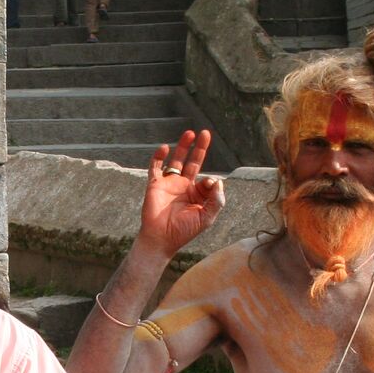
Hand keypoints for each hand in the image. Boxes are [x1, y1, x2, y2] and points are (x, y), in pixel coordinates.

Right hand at [140, 130, 225, 257]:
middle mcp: (183, 186)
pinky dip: (158, 157)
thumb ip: (216, 200)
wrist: (161, 239)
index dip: (210, 181)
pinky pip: (156, 167)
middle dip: (199, 148)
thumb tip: (218, 180)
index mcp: (196, 194)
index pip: (206, 180)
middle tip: (205, 133)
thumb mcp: (206, 217)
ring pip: (176, 160)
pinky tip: (164, 148)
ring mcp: (169, 184)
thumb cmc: (184, 231)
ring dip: (183, 147)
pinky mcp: (155, 184)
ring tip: (189, 133)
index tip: (208, 185)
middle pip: (192, 162)